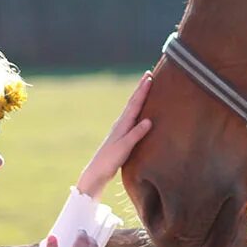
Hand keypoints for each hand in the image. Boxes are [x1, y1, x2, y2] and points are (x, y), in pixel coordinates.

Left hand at [76, 73, 152, 198]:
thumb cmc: (110, 160)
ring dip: (139, 97)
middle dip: (141, 88)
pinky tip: (139, 111)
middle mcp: (121, 123)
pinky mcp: (121, 136)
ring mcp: (120, 129)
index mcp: (123, 124)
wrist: (97, 172)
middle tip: (148, 74)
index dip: (143, 90)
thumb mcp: (124, 148)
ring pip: (132, 108)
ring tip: (145, 87)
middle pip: (133, 102)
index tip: (149, 77)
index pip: (135, 103)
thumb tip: (149, 120)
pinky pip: (132, 117)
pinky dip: (137, 109)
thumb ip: (136, 134)